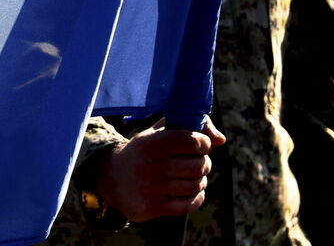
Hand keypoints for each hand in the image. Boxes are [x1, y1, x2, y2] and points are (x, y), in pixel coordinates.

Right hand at [95, 117, 225, 221]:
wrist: (112, 178)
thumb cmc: (143, 151)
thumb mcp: (158, 133)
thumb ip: (190, 126)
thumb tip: (221, 140)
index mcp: (151, 143)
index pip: (193, 141)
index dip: (203, 143)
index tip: (199, 144)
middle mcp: (150, 165)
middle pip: (199, 166)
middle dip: (204, 163)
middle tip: (196, 161)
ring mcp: (151, 188)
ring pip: (196, 186)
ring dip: (200, 180)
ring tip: (192, 176)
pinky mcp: (152, 207)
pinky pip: (189, 204)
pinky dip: (196, 197)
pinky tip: (191, 191)